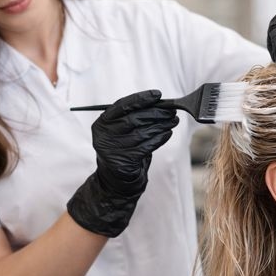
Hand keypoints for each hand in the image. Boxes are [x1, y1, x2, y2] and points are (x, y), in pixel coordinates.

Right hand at [67, 90, 178, 237]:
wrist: (117, 181)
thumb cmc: (124, 150)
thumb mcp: (124, 131)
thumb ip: (135, 117)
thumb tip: (159, 103)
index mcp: (102, 123)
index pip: (121, 105)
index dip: (141, 99)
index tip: (157, 95)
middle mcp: (104, 136)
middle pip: (133, 119)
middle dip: (156, 113)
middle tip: (171, 110)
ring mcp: (112, 149)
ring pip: (142, 132)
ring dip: (161, 125)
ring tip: (173, 121)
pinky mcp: (124, 161)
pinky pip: (146, 146)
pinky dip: (160, 138)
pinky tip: (168, 134)